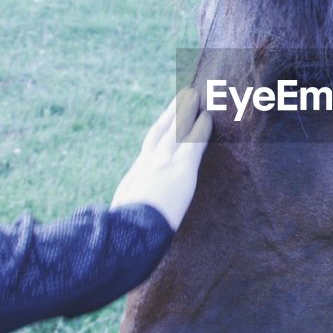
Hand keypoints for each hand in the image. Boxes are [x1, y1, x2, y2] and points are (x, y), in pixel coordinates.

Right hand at [111, 88, 211, 229]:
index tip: (165, 119)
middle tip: (181, 96)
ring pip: (176, 131)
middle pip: (160, 131)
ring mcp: (163, 163)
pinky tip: (207, 118)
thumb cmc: (125, 234)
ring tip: (195, 97)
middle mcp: (148, 163)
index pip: (149, 148)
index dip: (159, 131)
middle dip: (171, 114)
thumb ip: (131, 208)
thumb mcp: (124, 215)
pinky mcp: (180, 169)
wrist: (128, 235)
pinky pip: (193, 144)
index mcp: (135, 176)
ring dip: (186, 112)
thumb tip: (129, 213)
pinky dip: (200, 129)